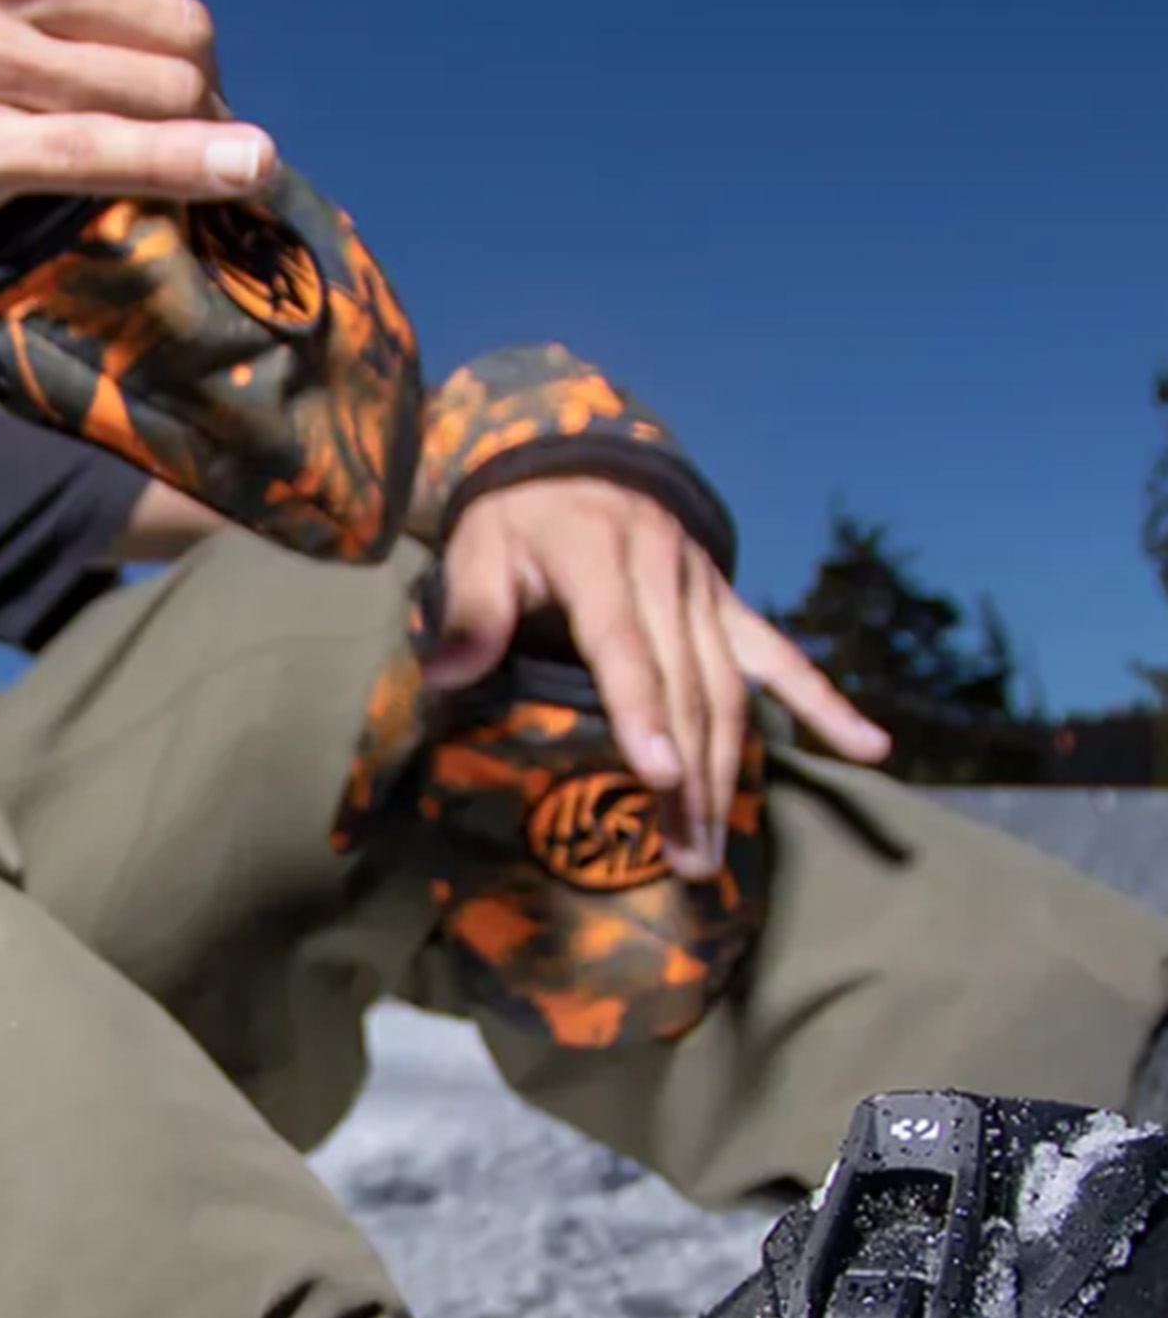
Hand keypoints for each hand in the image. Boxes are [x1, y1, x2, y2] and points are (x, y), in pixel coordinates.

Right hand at [0, 0, 277, 254]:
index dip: (172, 4)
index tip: (160, 44)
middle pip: (173, 22)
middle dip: (193, 73)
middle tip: (180, 113)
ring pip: (157, 85)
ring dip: (197, 126)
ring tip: (207, 152)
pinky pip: (112, 152)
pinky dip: (193, 164)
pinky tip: (249, 169)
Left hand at [428, 478, 891, 881]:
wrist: (577, 459)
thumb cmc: (519, 519)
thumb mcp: (478, 546)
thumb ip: (470, 610)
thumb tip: (446, 673)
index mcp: (600, 558)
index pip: (624, 645)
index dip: (642, 710)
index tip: (658, 774)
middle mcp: (666, 577)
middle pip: (687, 687)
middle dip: (691, 779)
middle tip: (685, 858)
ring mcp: (706, 594)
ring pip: (729, 691)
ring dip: (729, 774)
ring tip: (714, 851)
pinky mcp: (728, 607)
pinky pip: (783, 658)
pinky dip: (827, 704)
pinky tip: (871, 749)